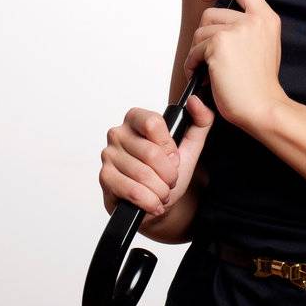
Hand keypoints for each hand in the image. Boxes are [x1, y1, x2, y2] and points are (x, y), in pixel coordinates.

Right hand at [98, 97, 213, 217]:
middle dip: (168, 174)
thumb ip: (200, 121)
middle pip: (151, 152)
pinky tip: (153, 203)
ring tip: (162, 192)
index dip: (169, 147)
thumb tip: (195, 101)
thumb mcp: (189, 146)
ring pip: (143, 175)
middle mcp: (118, 133)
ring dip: (160, 190)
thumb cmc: (166, 174)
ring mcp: (108, 156)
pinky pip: (133, 191)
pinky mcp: (104, 178)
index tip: (173, 159)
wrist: (154, 204)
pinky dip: (149, 201)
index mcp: (136, 119)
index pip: (153, 123)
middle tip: (170, 181)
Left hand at [183, 0, 288, 133]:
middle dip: (205, 36)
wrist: (262, 107)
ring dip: (198, 52)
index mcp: (266, 18)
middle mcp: (252, 20)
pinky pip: (195, 50)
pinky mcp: (219, 45)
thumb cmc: (261, 83)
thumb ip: (256, 17)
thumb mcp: (266, 43)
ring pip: (200, 32)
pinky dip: (193, 64)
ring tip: (208, 69)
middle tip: (210, 56)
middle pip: (211, 14)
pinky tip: (202, 76)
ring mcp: (236, 31)